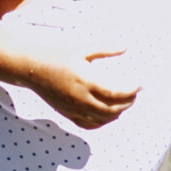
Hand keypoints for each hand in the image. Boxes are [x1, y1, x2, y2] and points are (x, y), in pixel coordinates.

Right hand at [19, 43, 140, 130]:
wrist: (31, 69)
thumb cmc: (57, 56)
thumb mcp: (81, 49)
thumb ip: (104, 49)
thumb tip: (126, 46)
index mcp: (85, 80)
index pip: (115, 92)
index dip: (131, 91)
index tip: (140, 84)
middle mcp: (80, 97)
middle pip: (112, 108)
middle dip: (128, 102)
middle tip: (135, 93)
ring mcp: (73, 108)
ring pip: (102, 119)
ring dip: (118, 113)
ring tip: (125, 103)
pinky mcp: (68, 114)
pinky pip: (89, 125)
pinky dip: (102, 122)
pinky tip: (109, 114)